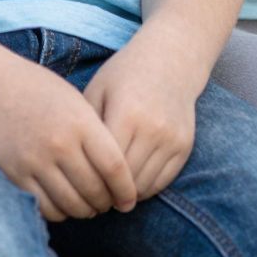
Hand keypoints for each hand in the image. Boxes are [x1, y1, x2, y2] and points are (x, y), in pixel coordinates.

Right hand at [0, 53, 139, 222]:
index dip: (126, 190)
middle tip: (110, 204)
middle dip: (107, 203)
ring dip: (85, 211)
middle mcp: (60, 144)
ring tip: (89, 207)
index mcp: (81, 123)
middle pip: (95, 190)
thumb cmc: (39, 90)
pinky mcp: (15, 175)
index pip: (115, 168)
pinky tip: (64, 204)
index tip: (129, 199)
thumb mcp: (75, 101)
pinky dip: (60, 213)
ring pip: (72, 204)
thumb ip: (97, 133)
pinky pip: (45, 207)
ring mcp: (36, 161)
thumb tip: (118, 173)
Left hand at [80, 36, 206, 201]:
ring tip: (110, 192)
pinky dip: (145, 189)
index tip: (78, 187)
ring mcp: (172, 138)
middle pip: (125, 181)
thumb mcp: (98, 90)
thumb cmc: (125, 74)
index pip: (105, 165)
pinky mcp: (184, 145)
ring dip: (126, 195)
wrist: (172, 59)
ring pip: (144, 187)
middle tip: (92, 198)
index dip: (90, 181)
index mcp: (126, 114)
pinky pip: (162, 182)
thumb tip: (72, 166)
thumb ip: (86, 126)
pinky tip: (131, 184)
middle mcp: (153, 128)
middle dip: (107, 194)